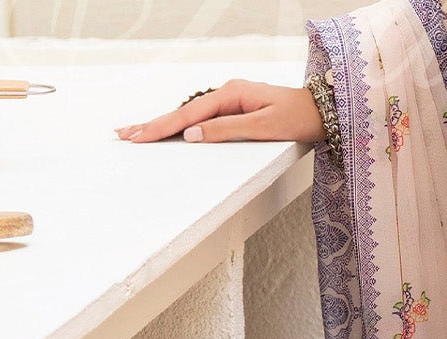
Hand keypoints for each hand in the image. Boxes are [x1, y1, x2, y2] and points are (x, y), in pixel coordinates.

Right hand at [116, 79, 324, 144]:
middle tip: (125, 134)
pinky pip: (202, 118)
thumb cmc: (298, 119)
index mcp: (231, 94)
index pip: (189, 114)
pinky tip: (171, 131)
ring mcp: (230, 101)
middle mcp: (227, 94)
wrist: (321, 112)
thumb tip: (192, 134)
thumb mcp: (264, 127)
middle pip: (184, 112)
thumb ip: (227, 131)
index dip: (162, 127)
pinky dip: (183, 125)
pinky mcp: (235, 110)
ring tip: (139, 133)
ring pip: (190, 115)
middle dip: (154, 125)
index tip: (139, 136)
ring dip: (164, 125)